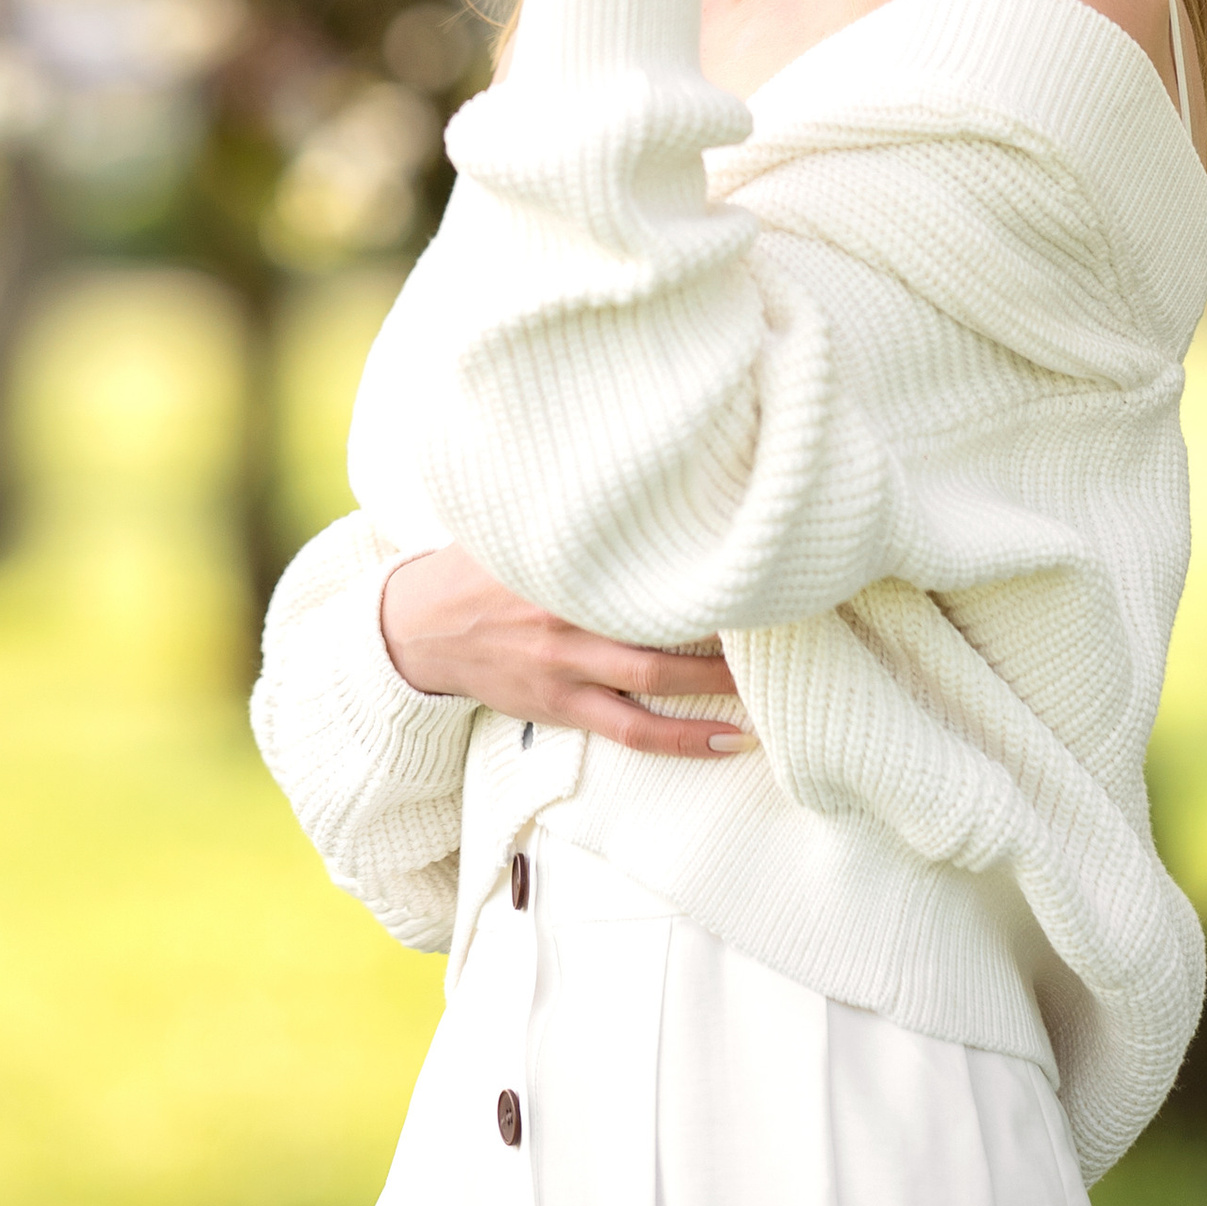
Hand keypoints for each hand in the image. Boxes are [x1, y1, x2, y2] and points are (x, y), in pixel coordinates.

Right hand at [378, 544, 749, 757]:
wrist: (423, 629)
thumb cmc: (479, 566)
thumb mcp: (515, 525)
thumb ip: (569, 510)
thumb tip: (629, 465)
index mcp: (560, 561)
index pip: (637, 554)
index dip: (691, 560)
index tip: (746, 553)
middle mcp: (566, 612)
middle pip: (657, 617)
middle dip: (721, 626)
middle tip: (782, 621)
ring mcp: (566, 664)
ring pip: (654, 680)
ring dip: (716, 686)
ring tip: (771, 688)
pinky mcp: (564, 704)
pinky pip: (632, 729)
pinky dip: (684, 738)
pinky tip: (730, 740)